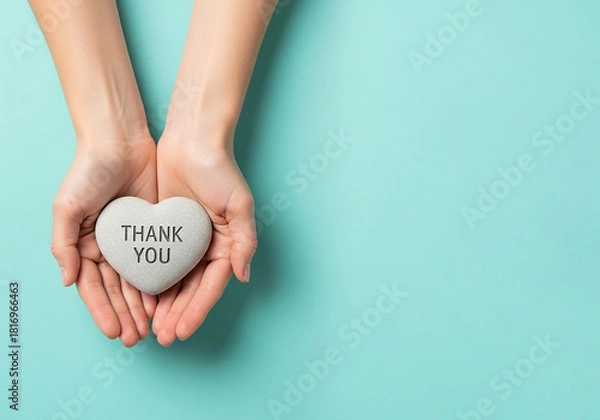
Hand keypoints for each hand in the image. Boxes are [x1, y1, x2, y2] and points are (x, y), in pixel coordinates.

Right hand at [51, 135, 157, 346]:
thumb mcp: (67, 207)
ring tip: (151, 327)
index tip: (113, 332)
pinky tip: (164, 300)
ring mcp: (132, 240)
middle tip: (135, 339)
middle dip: (125, 315)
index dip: (102, 311)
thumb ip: (63, 245)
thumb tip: (67, 281)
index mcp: (84, 245)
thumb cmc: (88, 171)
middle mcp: (108, 247)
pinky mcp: (154, 229)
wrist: (120, 141)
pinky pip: (158, 261)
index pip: (93, 287)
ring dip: (142, 305)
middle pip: (117, 290)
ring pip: (138, 280)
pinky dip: (159, 282)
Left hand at [152, 133, 256, 345]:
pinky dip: (151, 281)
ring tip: (151, 327)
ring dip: (165, 305)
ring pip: (174, 281)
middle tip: (163, 336)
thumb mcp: (239, 205)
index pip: (212, 285)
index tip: (182, 330)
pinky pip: (157, 261)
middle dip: (179, 314)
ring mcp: (184, 240)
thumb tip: (243, 276)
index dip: (198, 310)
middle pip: (192, 289)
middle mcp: (207, 246)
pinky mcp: (164, 230)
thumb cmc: (220, 169)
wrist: (192, 139)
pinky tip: (141, 298)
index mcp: (227, 244)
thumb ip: (244, 241)